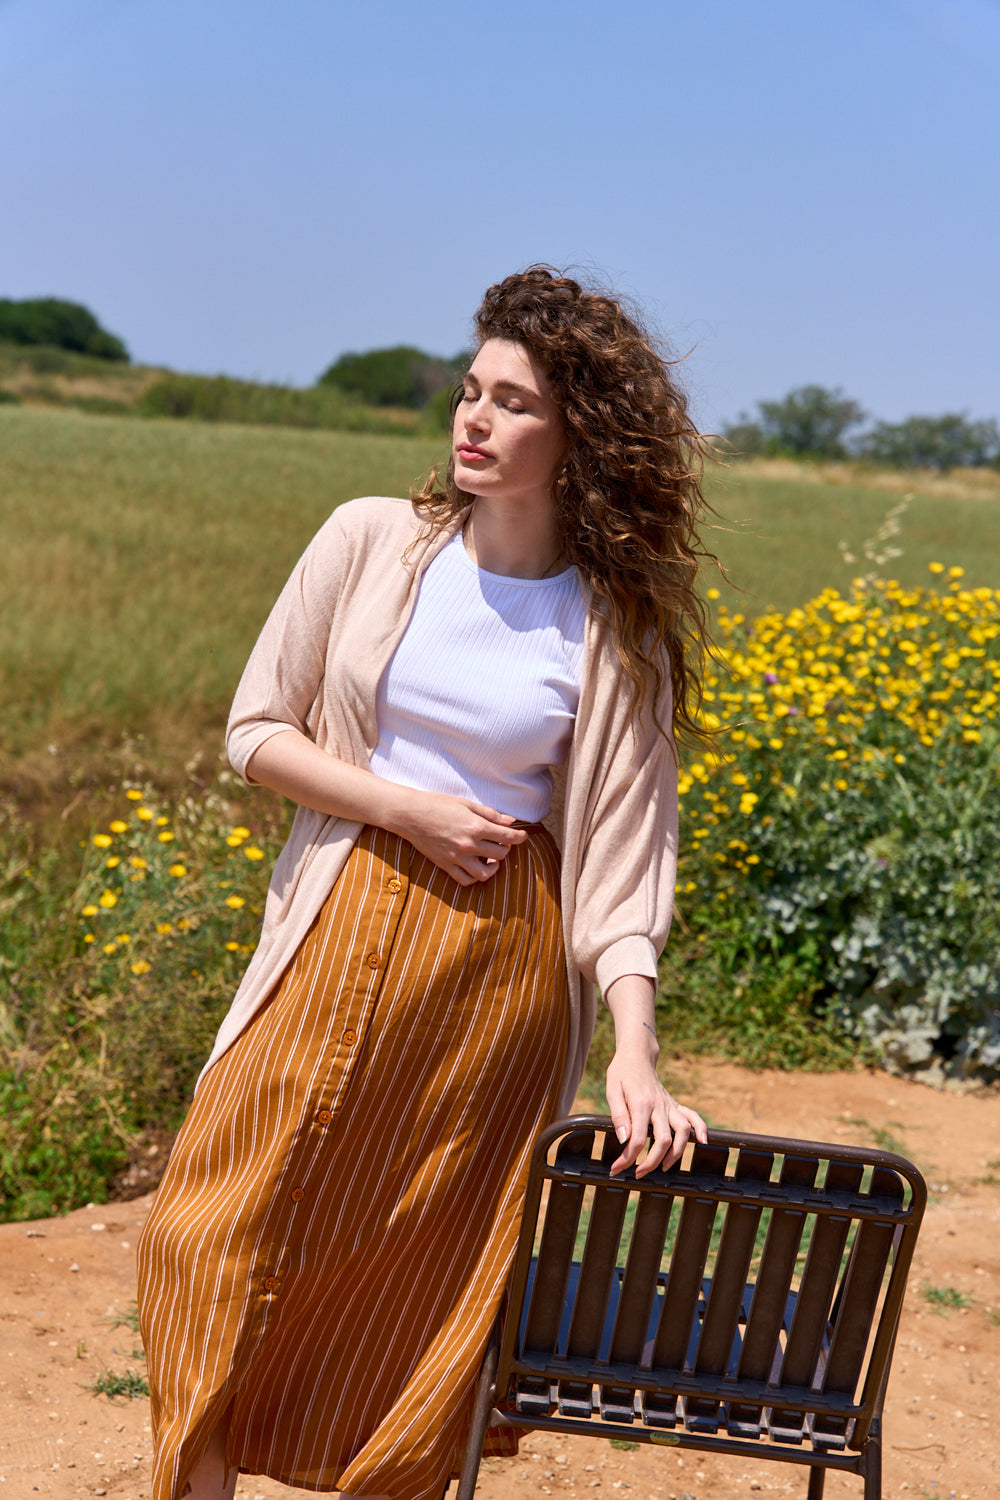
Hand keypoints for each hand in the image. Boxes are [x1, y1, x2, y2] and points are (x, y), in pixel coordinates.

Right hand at [388, 788, 526, 885]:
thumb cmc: (438, 804)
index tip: (522, 836)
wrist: (410, 814)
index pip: (507, 837)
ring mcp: (457, 857)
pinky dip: (475, 877)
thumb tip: (510, 821)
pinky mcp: (445, 865)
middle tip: (503, 842)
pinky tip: (476, 868)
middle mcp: (468, 844)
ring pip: (485, 872)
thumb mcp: (466, 804)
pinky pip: (466, 880)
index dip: (519, 837)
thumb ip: (490, 814)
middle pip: (500, 854)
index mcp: (476, 826)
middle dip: (506, 848)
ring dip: (494, 866)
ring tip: (492, 859)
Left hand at [602, 974, 706, 1177]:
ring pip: (682, 1132)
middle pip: (663, 1140)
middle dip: (651, 1162)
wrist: (637, 1055)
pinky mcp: (675, 1105)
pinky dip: (701, 1129)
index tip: (617, 1168)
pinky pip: (693, 1117)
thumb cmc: (621, 1073)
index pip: (637, 1138)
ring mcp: (669, 1105)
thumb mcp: (612, 1091)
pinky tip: (703, 1142)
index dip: (627, 1158)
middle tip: (638, 1173)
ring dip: (676, 1153)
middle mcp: (659, 1105)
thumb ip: (618, 1116)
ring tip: (663, 1166)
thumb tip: (624, 1140)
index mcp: (641, 1103)